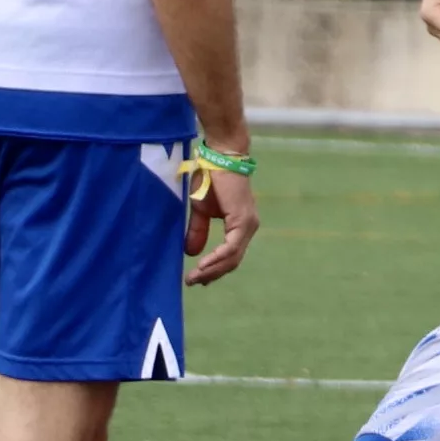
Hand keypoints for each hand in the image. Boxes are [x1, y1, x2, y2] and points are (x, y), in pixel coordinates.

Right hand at [183, 163, 258, 284]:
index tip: (198, 278)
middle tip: (193, 282)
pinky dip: (216, 258)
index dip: (215, 268)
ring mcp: (248, 225)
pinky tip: (203, 265)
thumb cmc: (210, 179)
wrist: (218, 158)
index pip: (231, 255)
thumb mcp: (201, 211)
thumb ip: (199, 231)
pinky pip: (230, 247)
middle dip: (212, 273)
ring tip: (194, 278)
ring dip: (212, 270)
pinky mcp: (243, 220)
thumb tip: (191, 253)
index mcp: (240, 226)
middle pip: (232, 260)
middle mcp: (248, 227)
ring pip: (232, 257)